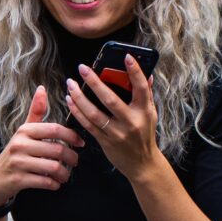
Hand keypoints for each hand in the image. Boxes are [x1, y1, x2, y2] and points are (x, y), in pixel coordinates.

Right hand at [0, 85, 83, 203]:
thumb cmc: (15, 153)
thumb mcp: (23, 132)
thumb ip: (36, 112)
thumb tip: (42, 88)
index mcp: (24, 130)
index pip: (54, 129)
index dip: (72, 136)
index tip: (80, 143)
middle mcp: (20, 144)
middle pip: (57, 149)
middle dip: (72, 158)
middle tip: (75, 162)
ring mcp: (18, 162)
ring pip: (53, 167)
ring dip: (65, 174)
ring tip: (65, 175)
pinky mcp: (18, 179)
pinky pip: (45, 182)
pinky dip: (55, 184)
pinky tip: (55, 183)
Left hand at [64, 54, 161, 181]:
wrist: (142, 164)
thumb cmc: (145, 135)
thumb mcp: (151, 114)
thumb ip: (147, 94)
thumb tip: (148, 74)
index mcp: (144, 111)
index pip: (141, 87)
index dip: (135, 71)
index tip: (126, 56)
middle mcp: (131, 121)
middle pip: (111, 99)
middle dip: (95, 82)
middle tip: (83, 68)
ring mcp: (117, 133)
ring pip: (94, 113)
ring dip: (79, 97)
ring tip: (70, 84)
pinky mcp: (106, 141)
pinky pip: (88, 125)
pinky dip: (78, 112)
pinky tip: (70, 101)